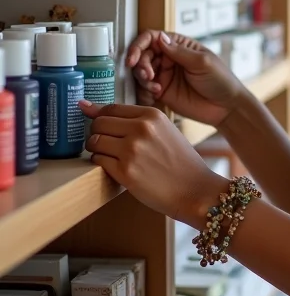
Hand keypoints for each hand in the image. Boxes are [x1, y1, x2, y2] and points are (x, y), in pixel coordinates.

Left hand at [82, 101, 226, 225]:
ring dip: (96, 149)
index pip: (111, 108)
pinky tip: (116, 167)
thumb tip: (88, 107)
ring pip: (94, 142)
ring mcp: (132, 150)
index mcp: (152, 115)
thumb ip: (134, 120)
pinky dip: (101, 164)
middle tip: (106, 143)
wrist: (195, 189)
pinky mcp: (125, 172)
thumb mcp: (164, 130)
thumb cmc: (179, 161)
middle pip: (99, 123)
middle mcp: (141, 128)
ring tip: (110, 155)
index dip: (98, 115)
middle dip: (96, 133)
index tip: (92, 120)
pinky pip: (98, 161)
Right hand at [127, 31, 244, 126]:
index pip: (153, 38)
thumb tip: (160, 37)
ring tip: (155, 86)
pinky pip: (144, 88)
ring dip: (142, 78)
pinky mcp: (162, 91)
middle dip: (140, 64)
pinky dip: (145, 90)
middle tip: (148, 75)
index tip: (134, 57)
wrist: (226, 107)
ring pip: (141, 72)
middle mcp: (169, 58)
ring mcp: (165, 75)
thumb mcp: (202, 62)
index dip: (139, 45)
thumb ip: (179, 51)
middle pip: (143, 55)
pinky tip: (156, 93)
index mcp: (180, 46)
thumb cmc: (221, 80)